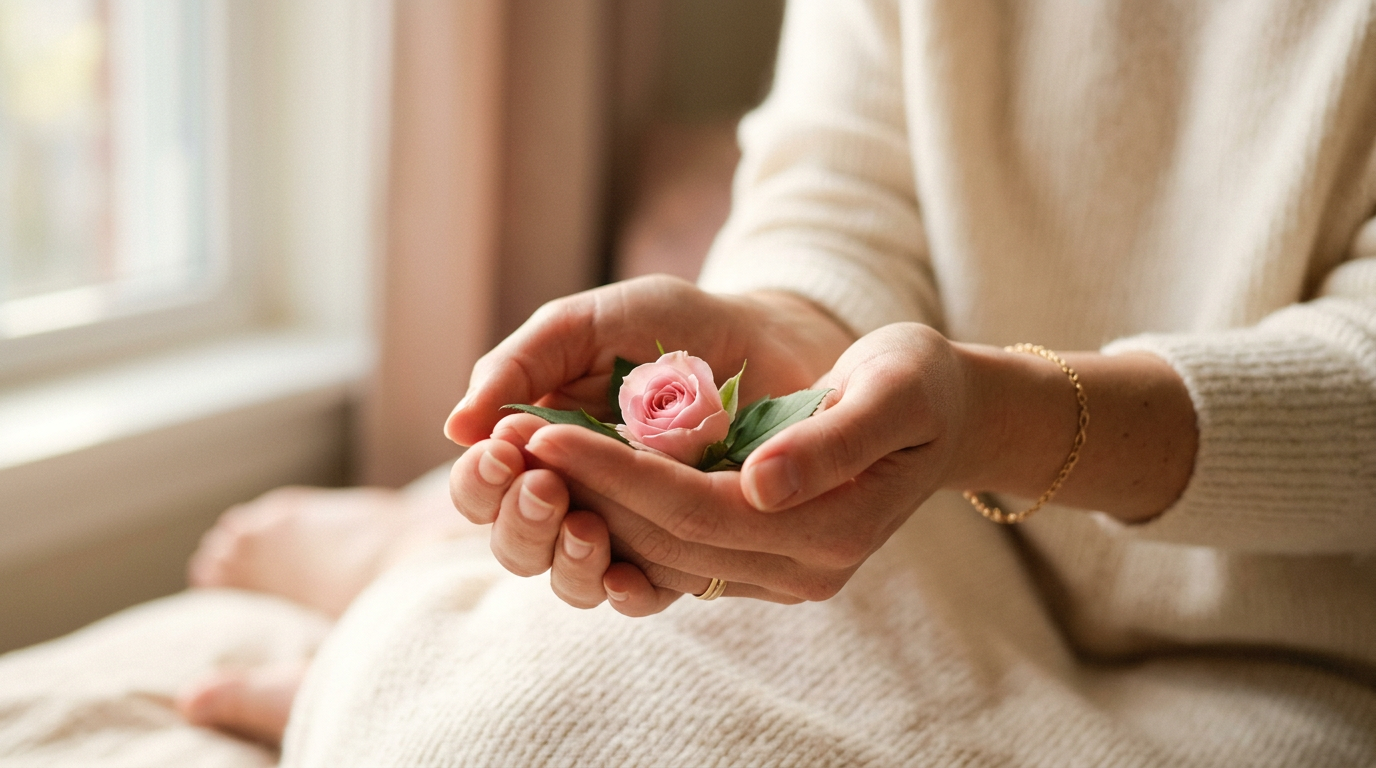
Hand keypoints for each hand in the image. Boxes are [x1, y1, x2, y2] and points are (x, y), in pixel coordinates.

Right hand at [445, 276, 854, 607]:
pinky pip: (645, 595)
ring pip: (570, 580)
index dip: (479, 482)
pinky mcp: (684, 552)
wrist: (770, 338)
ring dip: (565, 561)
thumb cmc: (672, 325)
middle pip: (515, 544)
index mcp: (537, 445)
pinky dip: (627, 592)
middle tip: (545, 485)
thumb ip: (522, 365)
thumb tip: (455, 427)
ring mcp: (627, 530)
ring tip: (583, 524)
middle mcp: (573, 497)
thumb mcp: (587, 326)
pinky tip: (627, 576)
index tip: (503, 451)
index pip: (481, 489)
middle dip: (519, 522)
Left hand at [528, 323, 976, 614]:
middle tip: (510, 438)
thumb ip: (831, 442)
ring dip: (591, 511)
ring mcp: (783, 574)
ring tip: (528, 458)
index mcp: (828, 530)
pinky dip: (624, 520)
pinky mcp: (765, 563)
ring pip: (661, 557)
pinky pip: (678, 555)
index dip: (612, 473)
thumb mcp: (892, 392)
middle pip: (665, 540)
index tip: (541, 429)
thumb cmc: (921, 385)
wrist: (949, 416)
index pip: (693, 510)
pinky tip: (581, 480)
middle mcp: (801, 569)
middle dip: (583, 492)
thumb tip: (759, 483)